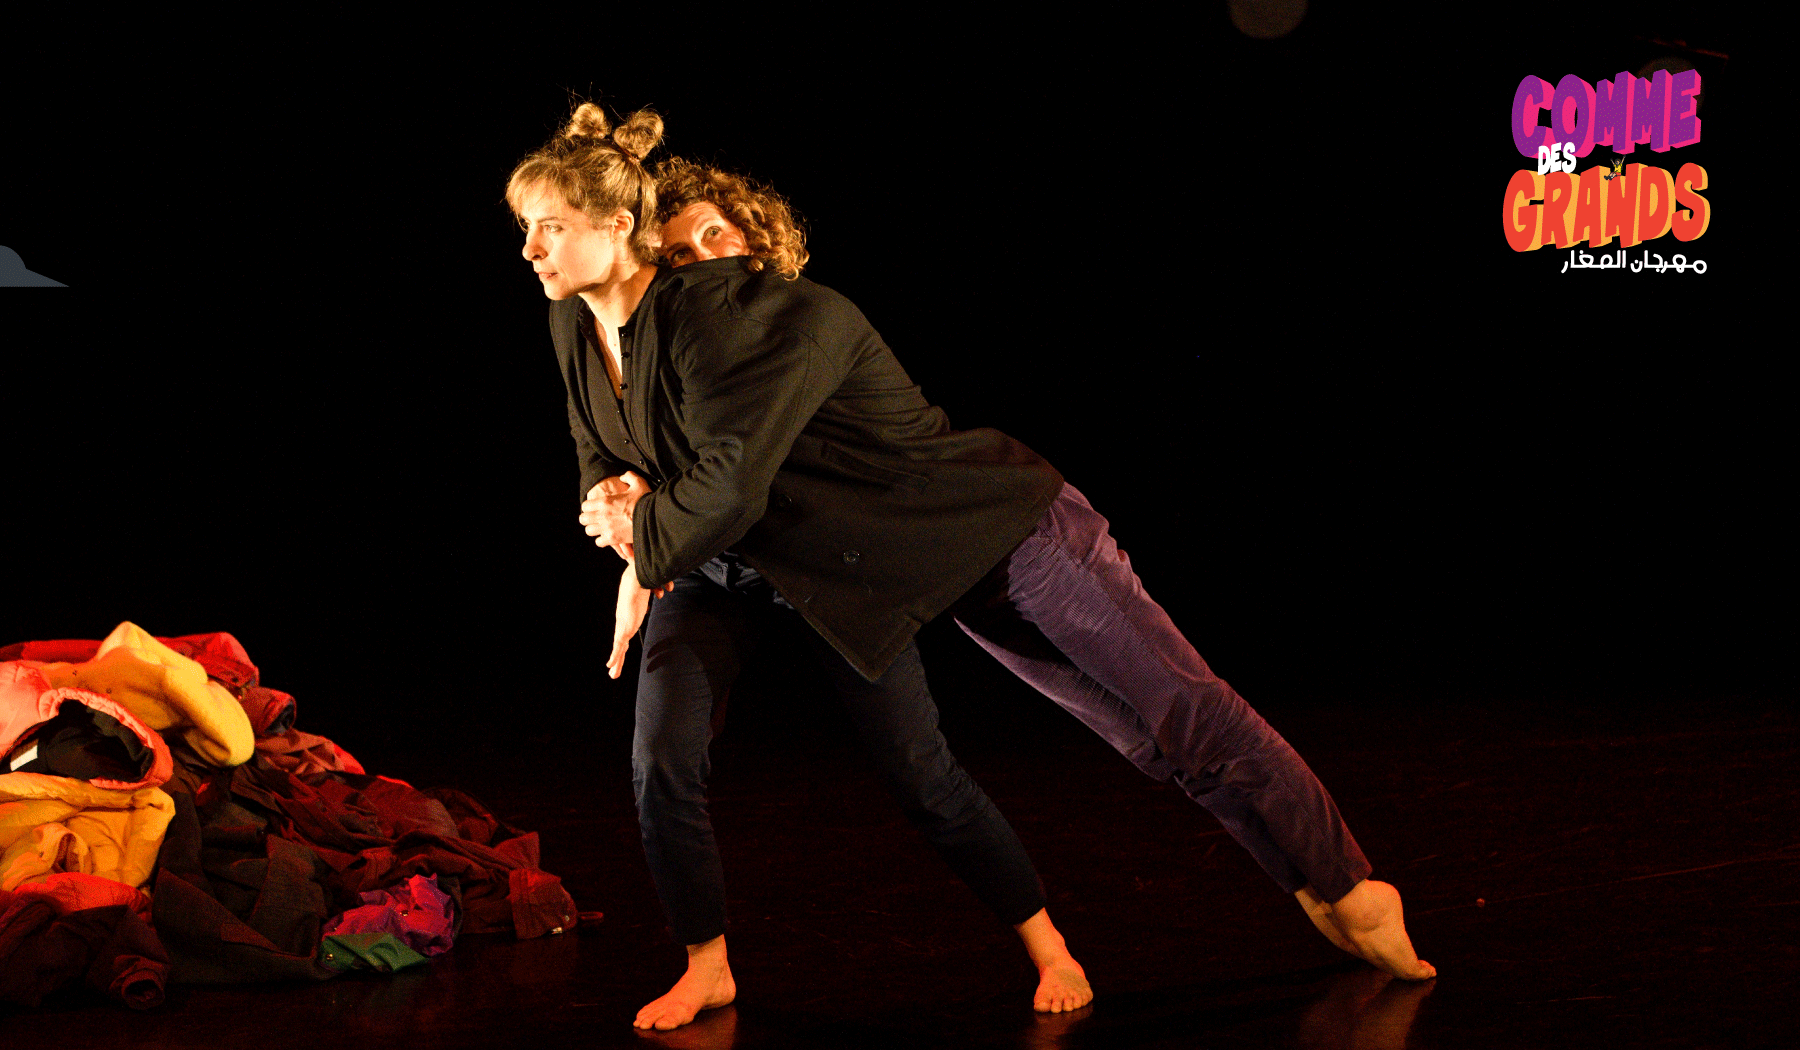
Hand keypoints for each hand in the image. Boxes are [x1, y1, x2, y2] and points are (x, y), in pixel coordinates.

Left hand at [581, 471, 651, 549]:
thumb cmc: (645, 500)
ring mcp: (606, 528)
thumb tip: (622, 477)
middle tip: (595, 519)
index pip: (585, 505)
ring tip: (601, 528)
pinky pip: (599, 542)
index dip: (588, 507)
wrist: (653, 517)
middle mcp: (602, 515)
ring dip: (594, 530)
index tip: (594, 508)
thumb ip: (629, 476)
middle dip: (588, 519)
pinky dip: (602, 540)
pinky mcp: (612, 539)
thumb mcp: (638, 483)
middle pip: (583, 519)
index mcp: (605, 501)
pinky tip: (608, 537)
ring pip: (589, 531)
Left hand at [608, 560, 653, 679]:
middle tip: (612, 669)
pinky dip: (614, 657)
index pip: (625, 632)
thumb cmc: (643, 579)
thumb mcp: (652, 587)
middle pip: (620, 643)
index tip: (622, 651)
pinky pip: (618, 647)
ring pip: (618, 648)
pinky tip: (610, 666)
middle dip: (617, 657)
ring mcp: (622, 626)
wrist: (636, 579)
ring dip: (616, 662)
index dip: (623, 643)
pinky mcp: (623, 628)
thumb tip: (666, 590)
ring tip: (612, 673)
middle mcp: (624, 621)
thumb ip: (658, 588)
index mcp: (629, 615)